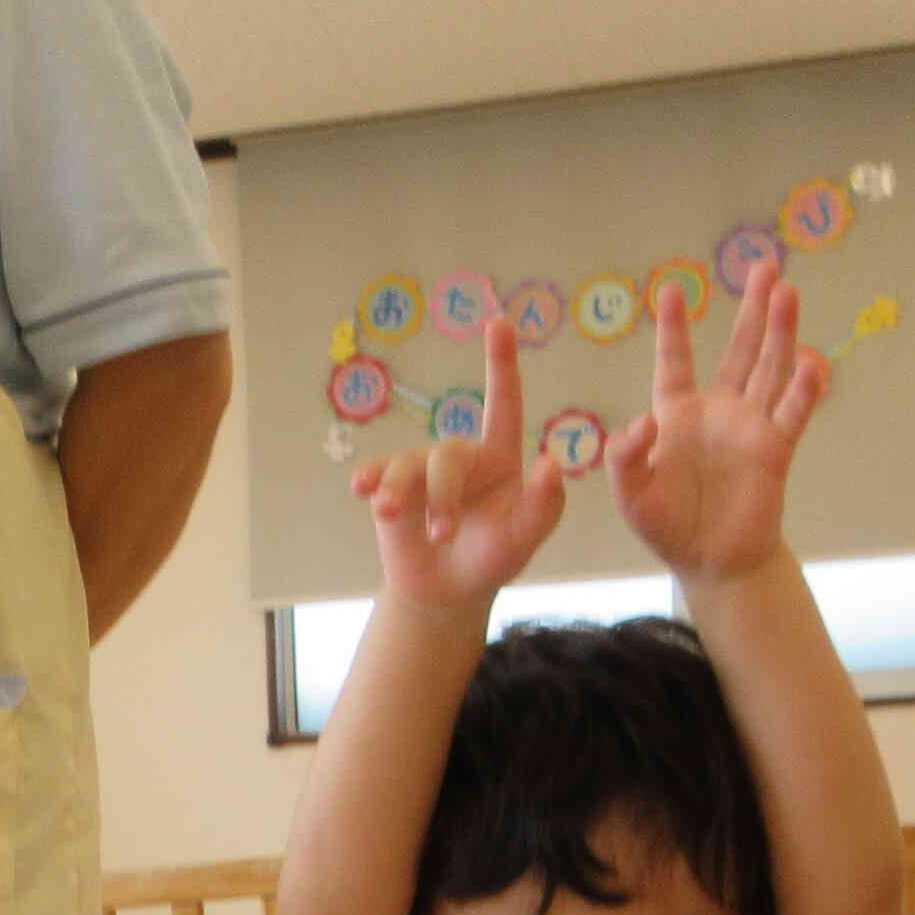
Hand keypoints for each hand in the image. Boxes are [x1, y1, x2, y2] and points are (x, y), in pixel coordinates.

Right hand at [353, 316, 564, 611]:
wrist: (445, 591)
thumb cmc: (491, 559)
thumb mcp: (523, 539)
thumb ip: (543, 505)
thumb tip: (551, 464)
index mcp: (501, 457)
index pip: (504, 404)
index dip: (501, 363)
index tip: (499, 322)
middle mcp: (462, 456)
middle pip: (447, 455)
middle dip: (443, 496)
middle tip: (442, 537)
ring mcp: (423, 470)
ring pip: (410, 466)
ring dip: (407, 497)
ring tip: (406, 527)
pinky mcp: (391, 487)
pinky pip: (379, 474)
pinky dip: (373, 481)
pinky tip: (362, 490)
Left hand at [610, 276, 828, 585]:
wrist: (711, 563)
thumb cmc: (667, 526)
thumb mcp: (630, 494)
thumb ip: (625, 458)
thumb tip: (640, 423)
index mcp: (677, 415)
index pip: (675, 361)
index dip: (675, 328)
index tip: (672, 290)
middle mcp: (719, 412)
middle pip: (738, 349)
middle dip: (751, 309)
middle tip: (766, 266)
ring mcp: (750, 427)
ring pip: (769, 369)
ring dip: (780, 332)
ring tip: (788, 292)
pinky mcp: (775, 451)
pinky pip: (791, 414)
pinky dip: (804, 390)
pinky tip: (813, 363)